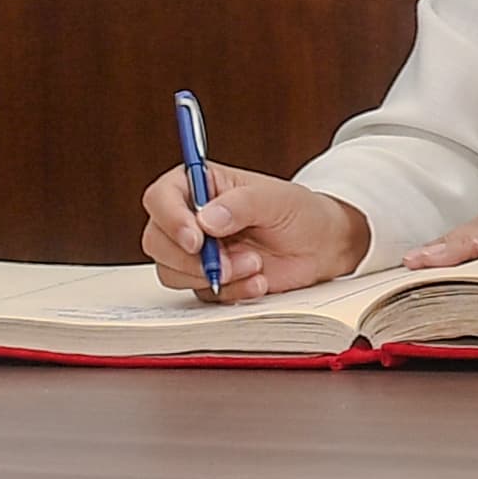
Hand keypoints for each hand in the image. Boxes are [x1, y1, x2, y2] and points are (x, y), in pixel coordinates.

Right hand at [141, 164, 369, 303]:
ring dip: (213, 276)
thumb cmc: (298, 211)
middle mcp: (190, 218)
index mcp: (200, 185)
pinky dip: (229, 292)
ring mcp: (196, 252)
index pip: (161, 197)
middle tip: (226, 264)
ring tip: (254, 265)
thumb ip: (240, 205)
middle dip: (190, 259)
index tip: (196, 239)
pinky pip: (200, 293)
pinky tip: (257, 282)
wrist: (320, 247)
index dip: (170, 219)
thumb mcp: (274, 199)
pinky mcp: (208, 279)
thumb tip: (205, 220)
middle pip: (157, 240)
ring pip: (171, 271)